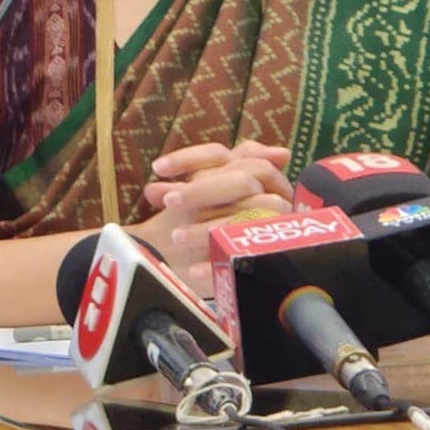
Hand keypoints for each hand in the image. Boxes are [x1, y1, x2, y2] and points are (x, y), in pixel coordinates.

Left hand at [136, 141, 294, 294]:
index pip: (222, 155)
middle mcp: (269, 195)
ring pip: (250, 215)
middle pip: (243, 180)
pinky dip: (221, 263)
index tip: (157, 168)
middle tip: (169, 202)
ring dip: (210, 226)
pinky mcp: (274, 258)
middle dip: (202, 190)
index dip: (190, 158)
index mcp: (247, 176)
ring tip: (177, 237)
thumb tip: (152, 189)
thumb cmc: (209, 233)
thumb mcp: (195, 211)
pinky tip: (194, 271)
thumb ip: (177, 198)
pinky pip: (252, 258)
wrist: (220, 274)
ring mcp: (277, 227)